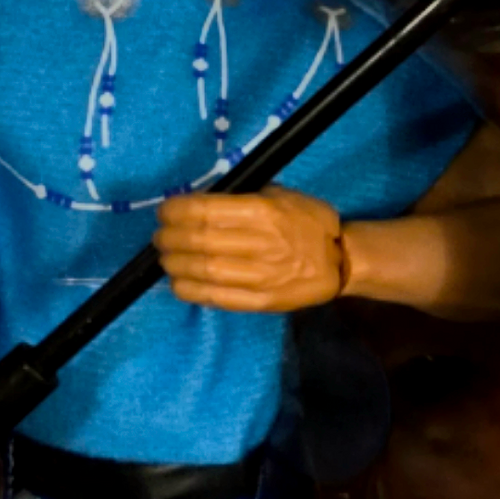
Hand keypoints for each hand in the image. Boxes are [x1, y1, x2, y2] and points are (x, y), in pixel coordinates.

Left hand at [155, 188, 344, 311]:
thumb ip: (244, 197)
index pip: (206, 211)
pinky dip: (189, 290)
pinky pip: (216, 297)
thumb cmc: (308, 223)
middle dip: (170, 237)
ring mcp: (260, 276)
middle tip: (160, 237)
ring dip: (175, 264)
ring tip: (166, 258)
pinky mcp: (260, 302)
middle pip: (199, 240)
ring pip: (202, 270)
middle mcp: (260, 243)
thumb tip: (201, 200)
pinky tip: (178, 282)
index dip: (176, 211)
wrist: (339, 262)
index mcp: (264, 212)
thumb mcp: (282, 196)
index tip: (164, 211)